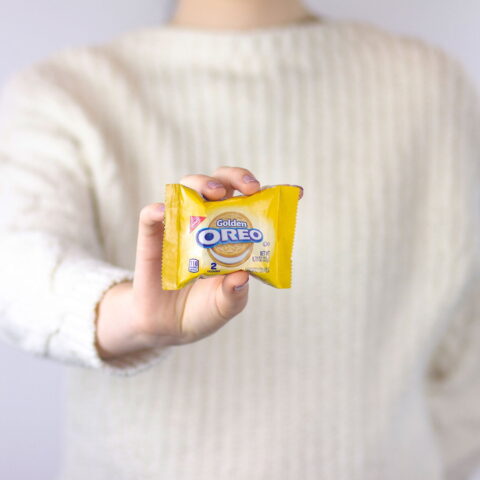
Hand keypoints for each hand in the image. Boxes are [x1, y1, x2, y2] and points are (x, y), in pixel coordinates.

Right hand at [95, 167, 260, 358]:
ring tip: (214, 193)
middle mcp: (205, 224)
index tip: (293, 192)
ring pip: (186, 190)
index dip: (267, 193)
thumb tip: (240, 277)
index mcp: (230, 235)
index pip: (248, 202)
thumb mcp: (227, 305)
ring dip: (201, 183)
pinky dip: (157, 210)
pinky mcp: (152, 240)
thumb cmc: (204, 311)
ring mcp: (179, 228)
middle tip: (249, 188)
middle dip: (234, 177)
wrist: (169, 328)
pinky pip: (150, 218)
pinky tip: (165, 211)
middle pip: (217, 185)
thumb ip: (234, 294)